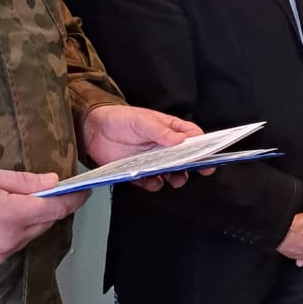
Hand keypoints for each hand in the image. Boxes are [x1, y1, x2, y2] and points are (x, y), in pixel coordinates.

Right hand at [0, 169, 86, 267]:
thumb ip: (24, 182)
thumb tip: (53, 183)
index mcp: (13, 214)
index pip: (56, 209)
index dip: (74, 200)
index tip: (84, 192)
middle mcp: (12, 237)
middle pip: (46, 222)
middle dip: (51, 208)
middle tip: (47, 193)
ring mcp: (3, 252)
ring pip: (32, 235)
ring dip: (33, 221)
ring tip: (17, 205)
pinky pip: (16, 245)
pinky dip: (18, 232)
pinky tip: (3, 221)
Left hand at [80, 105, 203, 191]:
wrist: (93, 130)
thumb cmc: (120, 119)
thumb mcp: (142, 121)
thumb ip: (161, 131)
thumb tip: (181, 139)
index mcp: (170, 130)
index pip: (193, 137)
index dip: (204, 145)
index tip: (209, 154)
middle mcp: (164, 147)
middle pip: (187, 158)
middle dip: (194, 165)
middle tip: (198, 170)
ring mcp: (153, 160)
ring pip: (172, 173)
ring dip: (177, 177)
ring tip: (176, 179)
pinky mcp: (139, 172)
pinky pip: (152, 182)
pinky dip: (154, 184)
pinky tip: (152, 181)